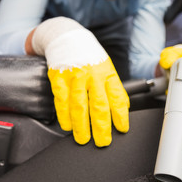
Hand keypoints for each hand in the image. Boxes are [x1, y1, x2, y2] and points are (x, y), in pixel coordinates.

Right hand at [30, 17, 128, 146]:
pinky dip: (64, 116)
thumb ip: (114, 89)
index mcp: (107, 74)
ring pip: (79, 106)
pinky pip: (61, 101)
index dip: (120, 116)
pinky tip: (67, 126)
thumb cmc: (91, 58)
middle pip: (98, 105)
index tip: (122, 129)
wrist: (68, 39)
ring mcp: (75, 77)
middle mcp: (93, 76)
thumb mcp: (108, 69)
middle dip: (101, 127)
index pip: (117, 98)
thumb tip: (122, 110)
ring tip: (83, 139)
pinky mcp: (59, 79)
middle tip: (102, 142)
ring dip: (81, 126)